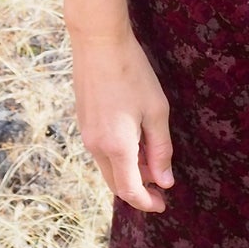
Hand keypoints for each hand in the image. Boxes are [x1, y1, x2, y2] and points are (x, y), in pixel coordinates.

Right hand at [70, 29, 173, 211]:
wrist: (98, 43)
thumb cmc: (133, 74)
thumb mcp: (156, 112)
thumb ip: (161, 150)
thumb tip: (164, 181)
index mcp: (116, 147)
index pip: (130, 191)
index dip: (147, 202)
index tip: (163, 204)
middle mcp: (96, 146)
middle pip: (116, 184)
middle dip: (139, 190)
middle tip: (161, 187)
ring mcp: (86, 135)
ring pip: (109, 168)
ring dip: (130, 171)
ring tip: (154, 158)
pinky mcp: (84, 123)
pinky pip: (102, 152)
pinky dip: (120, 157)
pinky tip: (137, 141)